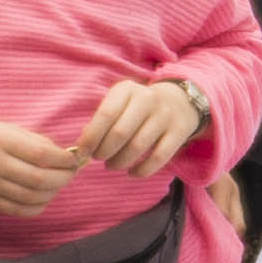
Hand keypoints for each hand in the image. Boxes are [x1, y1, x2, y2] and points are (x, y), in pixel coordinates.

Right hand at [0, 112, 78, 215]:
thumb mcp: (0, 126)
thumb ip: (30, 139)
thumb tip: (60, 152)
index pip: (41, 153)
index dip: (64, 158)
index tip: (74, 158)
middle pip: (40, 178)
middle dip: (64, 177)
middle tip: (72, 173)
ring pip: (32, 196)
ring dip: (53, 192)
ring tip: (59, 184)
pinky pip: (19, 210)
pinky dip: (38, 207)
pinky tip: (44, 198)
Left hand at [73, 71, 204, 175]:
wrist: (178, 102)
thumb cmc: (136, 108)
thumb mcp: (119, 103)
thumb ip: (100, 121)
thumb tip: (83, 146)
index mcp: (127, 89)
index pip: (105, 114)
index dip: (91, 137)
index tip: (82, 151)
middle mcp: (147, 99)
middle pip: (120, 133)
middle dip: (103, 151)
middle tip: (98, 158)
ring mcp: (165, 115)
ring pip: (137, 147)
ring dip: (119, 162)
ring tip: (111, 165)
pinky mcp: (179, 132)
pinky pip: (158, 158)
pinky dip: (142, 171)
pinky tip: (131, 173)